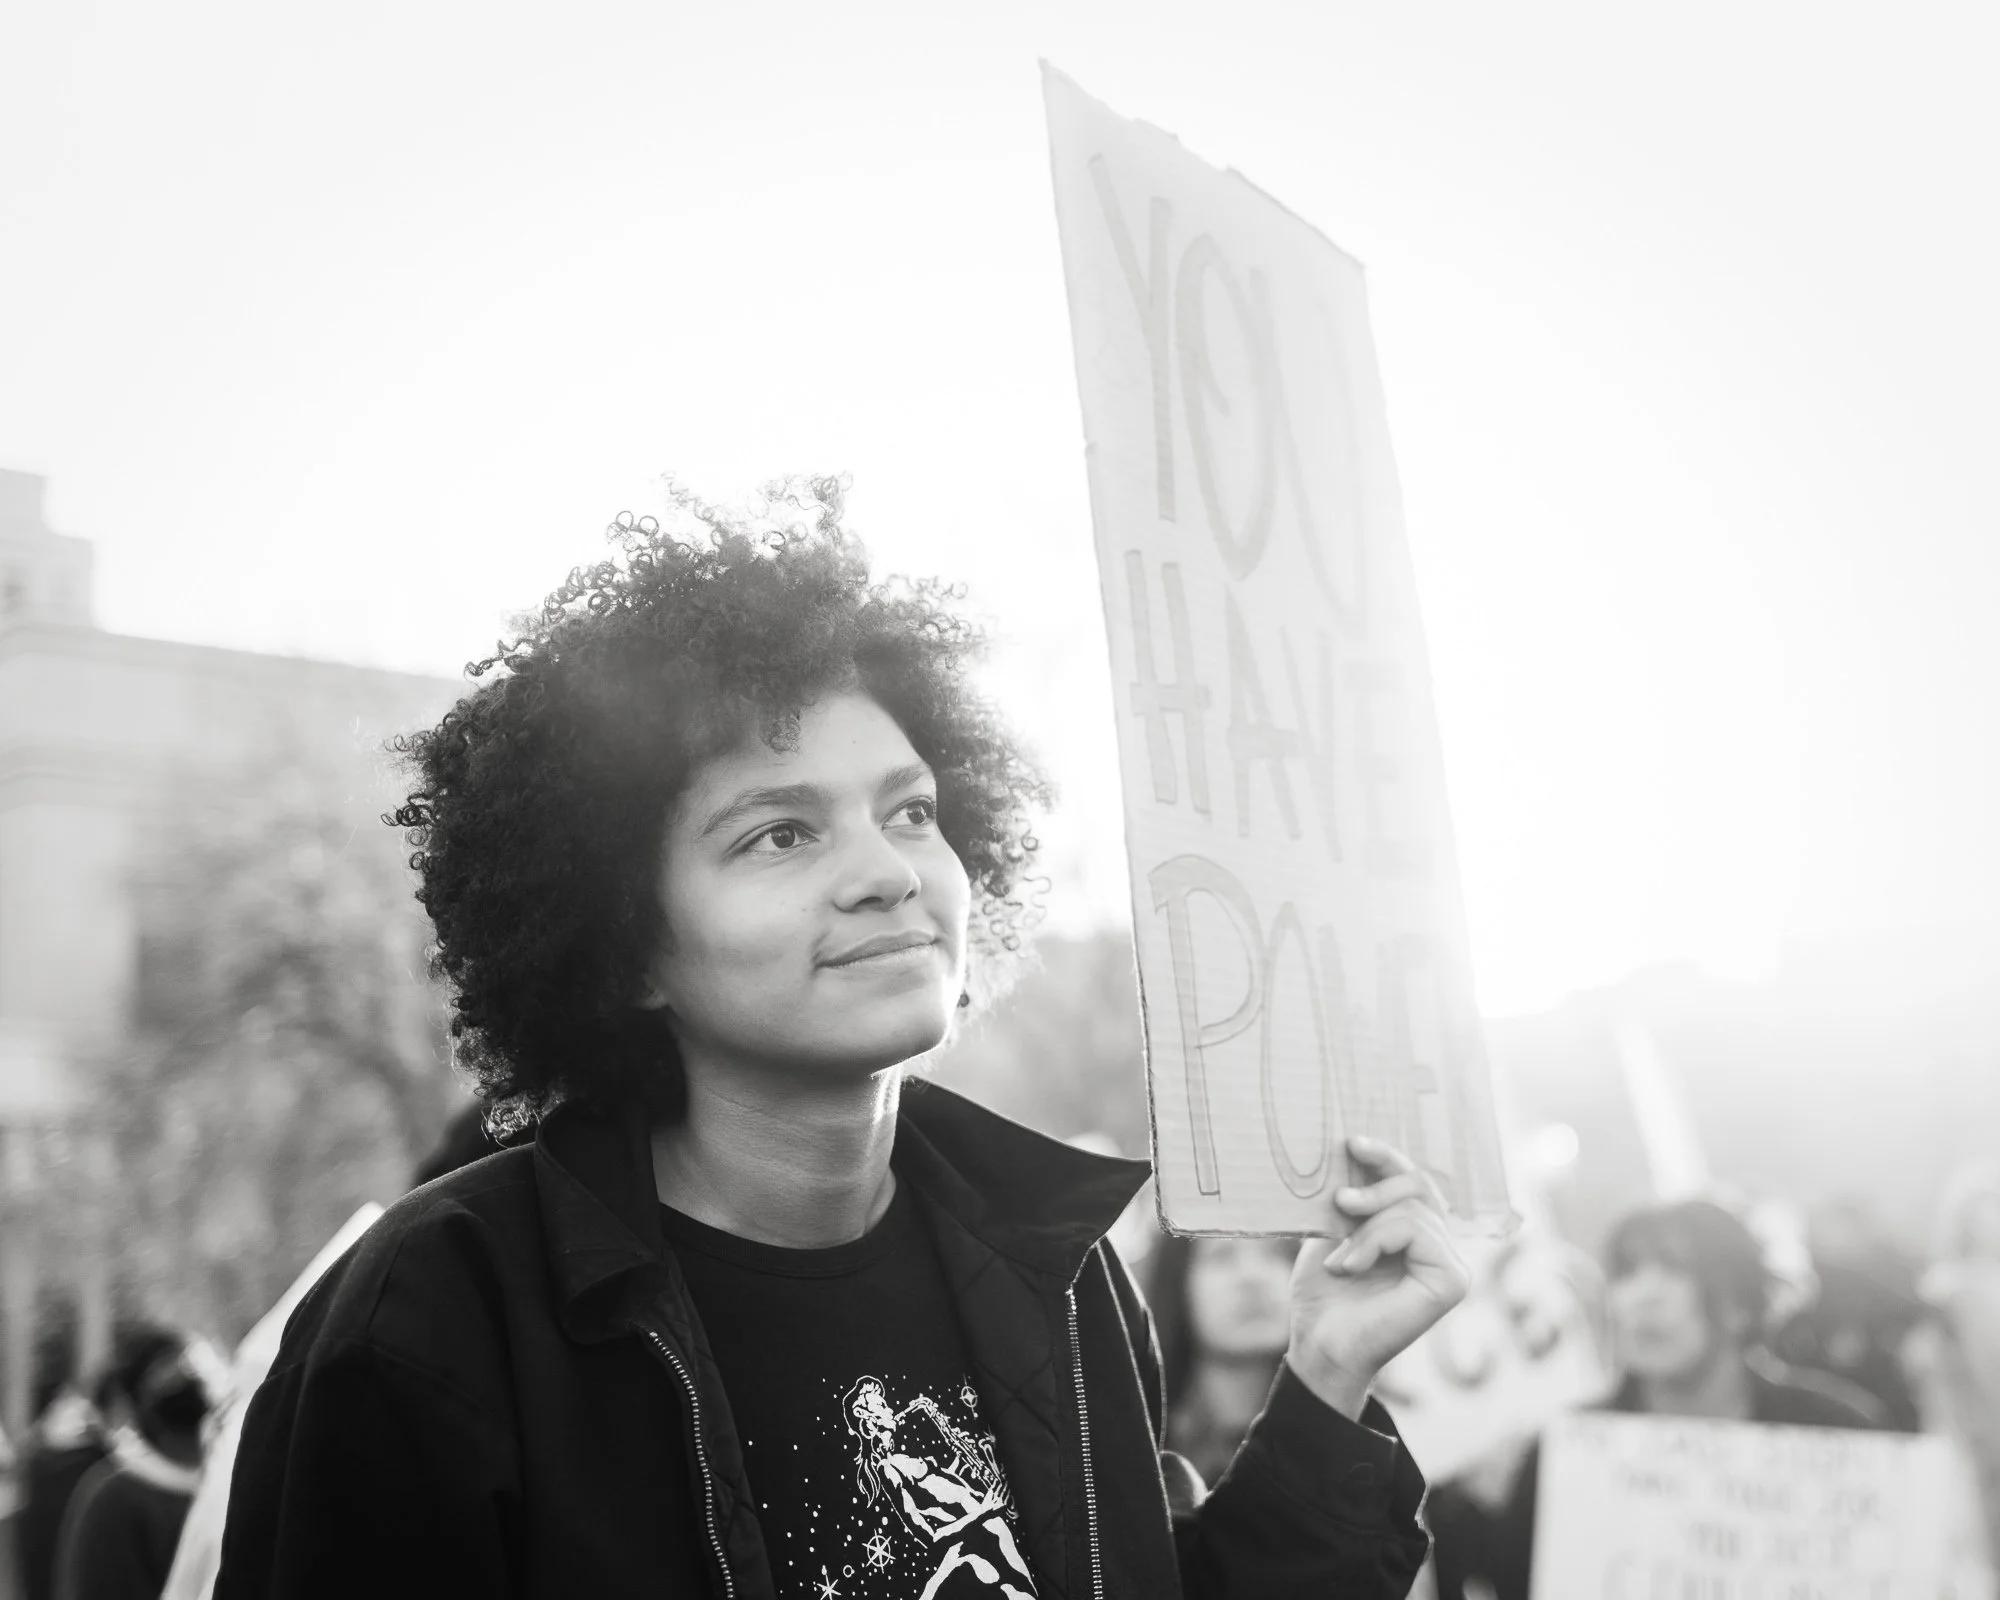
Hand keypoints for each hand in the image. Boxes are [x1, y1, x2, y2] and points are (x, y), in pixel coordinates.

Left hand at [1284, 1134, 1470, 1419]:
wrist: (1320, 1343)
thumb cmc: (1325, 1293)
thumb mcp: (1334, 1229)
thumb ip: (1353, 1196)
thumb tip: (1354, 1147)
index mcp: (1417, 1233)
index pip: (1415, 1180)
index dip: (1387, 1157)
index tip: (1352, 1144)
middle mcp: (1441, 1247)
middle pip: (1421, 1185)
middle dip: (1377, 1186)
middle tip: (1340, 1201)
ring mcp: (1452, 1265)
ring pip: (1414, 1209)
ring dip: (1367, 1227)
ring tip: (1341, 1258)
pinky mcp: (1452, 1281)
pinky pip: (1417, 1232)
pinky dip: (1376, 1241)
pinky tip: (1352, 1266)